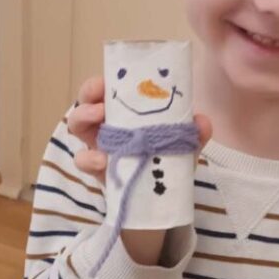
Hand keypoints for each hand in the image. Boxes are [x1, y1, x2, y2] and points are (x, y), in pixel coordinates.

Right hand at [68, 74, 212, 185]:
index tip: (106, 81)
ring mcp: (97, 145)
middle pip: (85, 100)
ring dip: (82, 117)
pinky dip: (88, 158)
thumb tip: (202, 122)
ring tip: (98, 120)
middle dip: (88, 96)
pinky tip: (102, 160)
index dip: (102, 82)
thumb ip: (194, 133)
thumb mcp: (183, 145)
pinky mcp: (96, 169)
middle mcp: (106, 123)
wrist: (162, 197)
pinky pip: (82, 160)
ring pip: (76, 125)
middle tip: (101, 102)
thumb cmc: (167, 160)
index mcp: (125, 111)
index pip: (107, 89)